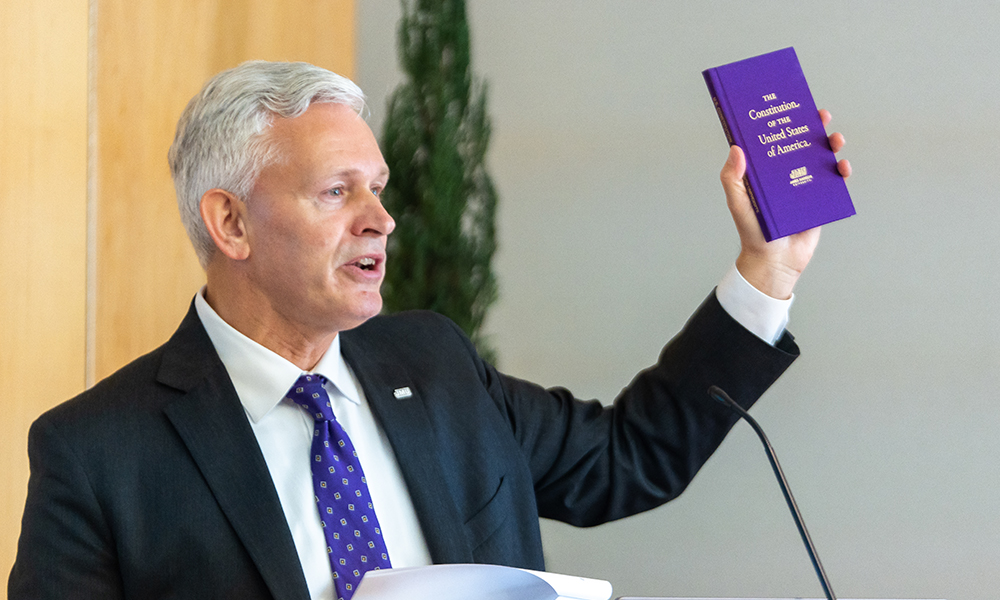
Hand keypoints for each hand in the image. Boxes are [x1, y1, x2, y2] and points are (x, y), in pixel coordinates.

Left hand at [720, 109, 850, 298]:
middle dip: (813, 127)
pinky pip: (834, 182)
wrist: (773, 262)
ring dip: (831, 145)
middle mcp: (786, 175)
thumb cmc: (752, 232)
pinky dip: (841, 172)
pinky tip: (842, 167)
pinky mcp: (820, 201)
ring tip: (834, 139)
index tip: (789, 105)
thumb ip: (733, 179)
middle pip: (802, 144)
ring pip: (821, 159)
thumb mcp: (737, 203)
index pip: (774, 141)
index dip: (782, 122)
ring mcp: (805, 186)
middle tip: (819, 116)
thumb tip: (735, 148)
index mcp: (766, 172)